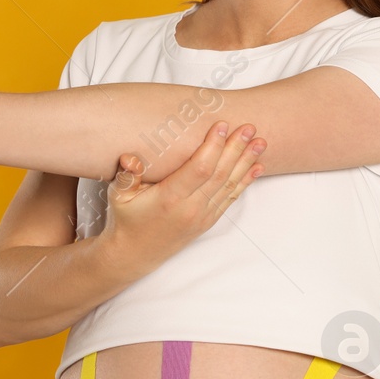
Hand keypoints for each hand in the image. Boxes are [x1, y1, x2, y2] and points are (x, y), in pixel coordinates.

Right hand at [101, 121, 266, 263]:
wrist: (135, 253)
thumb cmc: (126, 219)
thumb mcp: (118, 195)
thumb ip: (125, 175)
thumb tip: (130, 158)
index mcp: (169, 199)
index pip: (198, 169)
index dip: (213, 146)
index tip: (222, 125)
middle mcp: (190, 209)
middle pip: (219, 174)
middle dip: (236, 148)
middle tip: (250, 127)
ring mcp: (202, 216)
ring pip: (229, 185)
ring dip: (246, 162)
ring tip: (260, 142)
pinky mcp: (208, 220)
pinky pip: (230, 198)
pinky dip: (245, 182)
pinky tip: (256, 167)